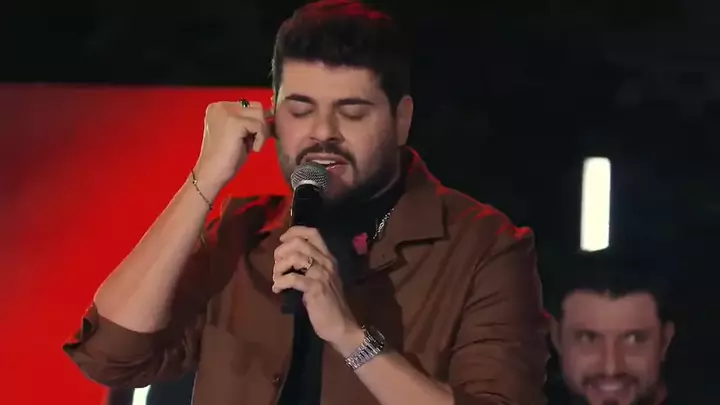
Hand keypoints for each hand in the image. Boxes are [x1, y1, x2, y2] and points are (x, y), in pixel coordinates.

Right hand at [193, 100, 269, 194]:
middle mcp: (221, 106)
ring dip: (261, 132)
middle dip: (261, 125)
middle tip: (254, 142)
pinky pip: (260, 125)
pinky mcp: (235, 122)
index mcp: (219, 107)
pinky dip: (261, 139)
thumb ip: (248, 122)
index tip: (254, 137)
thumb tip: (271, 116)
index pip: (249, 105)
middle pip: (257, 107)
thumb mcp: (238, 134)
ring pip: (260, 114)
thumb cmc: (225, 158)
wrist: (211, 173)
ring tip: (251, 145)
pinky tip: (253, 149)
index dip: (257, 121)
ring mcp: (227, 112)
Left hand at [272, 226, 362, 349]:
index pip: (313, 233)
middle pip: (300, 242)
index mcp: (328, 258)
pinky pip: (292, 278)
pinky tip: (277, 289)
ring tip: (276, 278)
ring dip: (279, 267)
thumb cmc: (330, 304)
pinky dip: (280, 282)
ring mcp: (321, 274)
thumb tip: (288, 258)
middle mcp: (326, 262)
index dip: (294, 231)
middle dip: (281, 251)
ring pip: (295, 257)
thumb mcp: (323, 279)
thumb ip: (310, 266)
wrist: (341, 325)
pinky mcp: (315, 288)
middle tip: (277, 265)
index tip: (282, 240)